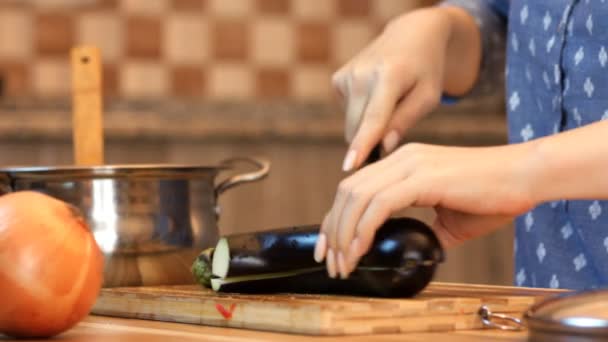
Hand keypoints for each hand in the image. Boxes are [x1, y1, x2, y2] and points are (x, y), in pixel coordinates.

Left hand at [314, 142, 536, 277]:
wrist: (526, 176)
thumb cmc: (492, 196)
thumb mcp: (450, 219)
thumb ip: (426, 232)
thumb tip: (414, 253)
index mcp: (403, 164)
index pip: (355, 189)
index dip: (336, 219)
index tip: (329, 248)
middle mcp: (401, 159)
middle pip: (348, 192)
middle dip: (332, 230)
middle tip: (331, 263)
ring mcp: (410, 165)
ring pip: (357, 197)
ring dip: (343, 234)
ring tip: (343, 264)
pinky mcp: (422, 177)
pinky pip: (379, 204)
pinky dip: (363, 229)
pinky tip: (359, 251)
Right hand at [333, 6, 480, 171]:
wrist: (410, 34)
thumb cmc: (425, 69)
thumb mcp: (428, 96)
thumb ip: (405, 121)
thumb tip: (383, 147)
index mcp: (390, 75)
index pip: (374, 118)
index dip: (362, 145)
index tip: (349, 166)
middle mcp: (362, 74)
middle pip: (359, 128)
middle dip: (374, 140)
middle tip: (397, 129)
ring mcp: (346, 75)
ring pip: (352, 125)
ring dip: (369, 126)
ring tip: (390, 102)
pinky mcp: (338, 79)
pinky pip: (348, 114)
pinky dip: (361, 112)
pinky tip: (376, 95)